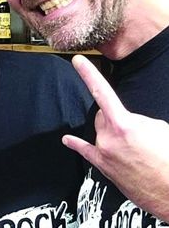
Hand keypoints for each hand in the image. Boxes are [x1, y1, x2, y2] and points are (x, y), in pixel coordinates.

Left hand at [62, 55, 168, 219]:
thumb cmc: (168, 161)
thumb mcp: (159, 129)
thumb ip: (137, 120)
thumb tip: (126, 121)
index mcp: (124, 125)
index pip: (102, 92)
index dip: (88, 74)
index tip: (78, 61)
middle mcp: (108, 138)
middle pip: (102, 115)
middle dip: (115, 116)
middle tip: (136, 132)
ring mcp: (103, 152)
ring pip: (100, 131)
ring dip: (111, 132)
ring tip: (134, 148)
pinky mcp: (103, 166)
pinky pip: (85, 151)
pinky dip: (76, 144)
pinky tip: (67, 140)